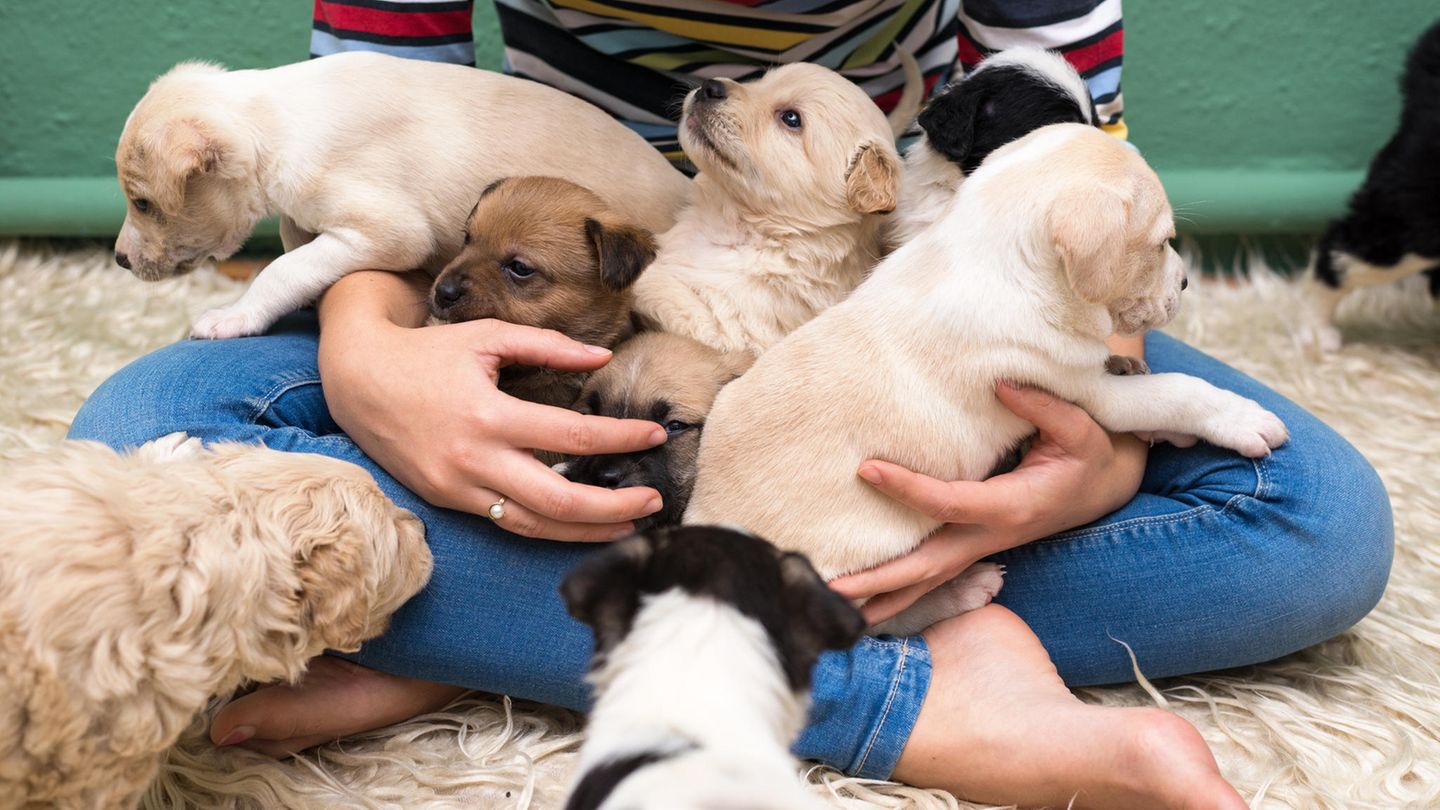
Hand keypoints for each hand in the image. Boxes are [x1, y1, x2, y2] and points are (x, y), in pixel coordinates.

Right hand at [318, 275, 666, 540]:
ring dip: (588, 531)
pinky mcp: (450, 501)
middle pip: (559, 501)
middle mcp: (474, 460)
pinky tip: (581, 525)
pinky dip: (549, 529)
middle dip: (615, 506)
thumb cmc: (427, 353)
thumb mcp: (487, 337)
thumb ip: (549, 345)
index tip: (656, 434)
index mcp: (488, 414)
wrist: (357, 380)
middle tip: (655, 500)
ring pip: (534, 526)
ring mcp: (459, 488)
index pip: (572, 434)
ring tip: (630, 525)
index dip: (621, 438)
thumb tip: (603, 358)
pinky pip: (508, 523)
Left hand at [831, 382, 1146, 624]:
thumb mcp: (1080, 427)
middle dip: (883, 578)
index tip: (868, 469)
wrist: (1104, 488)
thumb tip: (1000, 385)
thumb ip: (1042, 407)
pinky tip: (868, 603)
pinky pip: (934, 575)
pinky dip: (901, 591)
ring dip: (885, 597)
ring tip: (838, 611)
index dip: (908, 489)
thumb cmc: (1089, 455)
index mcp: (1012, 507)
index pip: (949, 502)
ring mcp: (982, 547)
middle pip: (929, 566)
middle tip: (834, 589)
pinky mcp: (975, 547)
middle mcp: (992, 536)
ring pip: (929, 580)